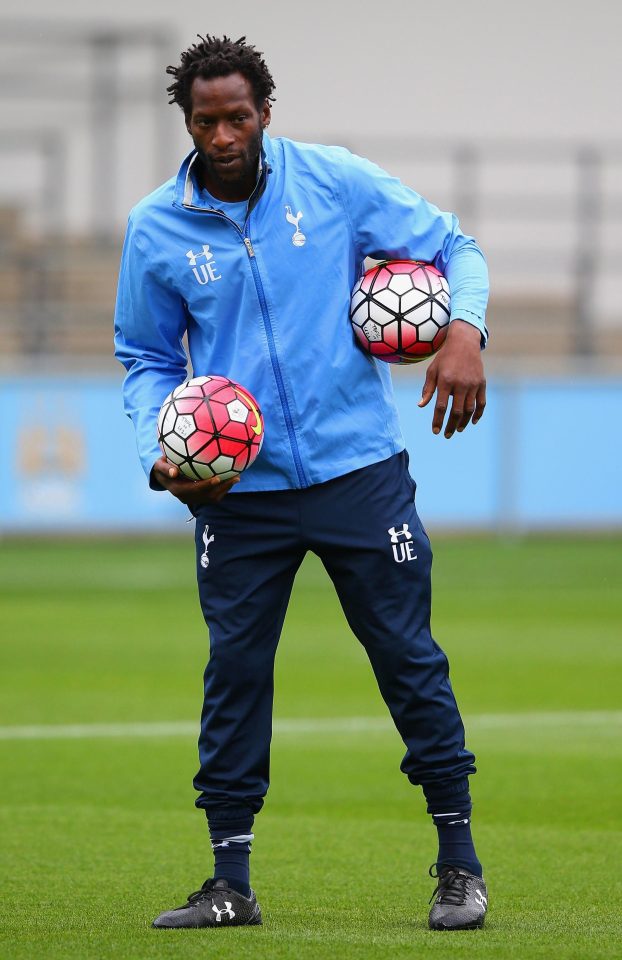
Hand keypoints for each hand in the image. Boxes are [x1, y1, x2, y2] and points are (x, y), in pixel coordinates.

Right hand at [152, 456, 239, 504]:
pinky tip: (231, 478)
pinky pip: (214, 495)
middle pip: (208, 496)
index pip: (194, 490)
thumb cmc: (162, 467)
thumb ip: (165, 468)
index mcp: (179, 490)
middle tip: (234, 477)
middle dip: (222, 488)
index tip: (217, 478)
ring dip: (225, 489)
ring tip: (236, 477)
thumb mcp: (160, 466)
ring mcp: (195, 498)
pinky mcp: (200, 496)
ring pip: (213, 497)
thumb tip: (174, 472)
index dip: (206, 485)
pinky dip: (223, 488)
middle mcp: (188, 497)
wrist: (163, 476)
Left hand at [418, 320, 485, 437]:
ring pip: (469, 409)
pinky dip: (478, 414)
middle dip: (451, 426)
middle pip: (456, 412)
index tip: (435, 431)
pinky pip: (481, 403)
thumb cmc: (444, 358)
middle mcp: (460, 384)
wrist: (464, 342)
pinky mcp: (481, 383)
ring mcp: (473, 384)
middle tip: (447, 435)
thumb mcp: (432, 371)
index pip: (441, 407)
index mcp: (445, 381)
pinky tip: (472, 422)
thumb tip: (421, 406)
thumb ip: (428, 389)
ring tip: (458, 429)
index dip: (437, 420)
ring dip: (464, 422)